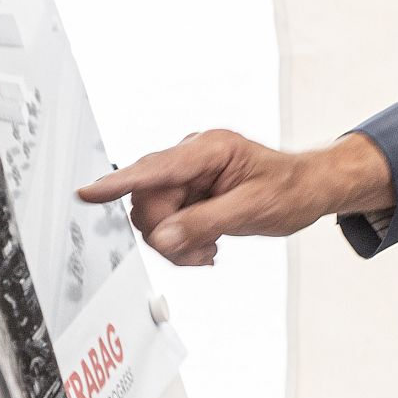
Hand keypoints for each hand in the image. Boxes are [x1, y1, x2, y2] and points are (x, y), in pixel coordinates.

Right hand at [77, 130, 394, 265]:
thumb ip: (204, 223)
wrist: (309, 190)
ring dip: (176, 242)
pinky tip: (206, 245)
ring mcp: (188, 177)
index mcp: (209, 150)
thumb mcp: (254, 209)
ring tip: (210, 247)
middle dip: (168, 232)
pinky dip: (181, 243)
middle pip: (149, 200)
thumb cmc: (292, 189)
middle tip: (201, 248)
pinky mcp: (188, 195)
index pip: (154, 168)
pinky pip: (166, 224)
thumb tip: (162, 238)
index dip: (118, 182)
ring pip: (154, 217)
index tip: (87, 193)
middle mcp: (193, 158)